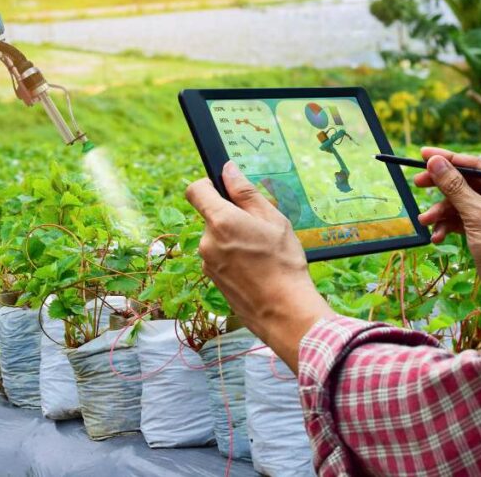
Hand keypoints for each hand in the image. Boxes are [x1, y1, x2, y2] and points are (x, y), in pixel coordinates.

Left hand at [185, 161, 332, 371]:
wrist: (284, 311)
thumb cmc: (283, 263)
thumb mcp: (273, 220)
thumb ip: (246, 193)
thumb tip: (228, 169)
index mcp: (221, 221)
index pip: (195, 190)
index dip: (207, 184)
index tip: (222, 188)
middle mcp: (207, 241)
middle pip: (210, 216)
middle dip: (230, 217)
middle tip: (258, 229)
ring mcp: (207, 262)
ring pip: (216, 238)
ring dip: (232, 239)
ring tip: (260, 252)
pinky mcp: (211, 278)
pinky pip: (219, 257)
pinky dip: (233, 257)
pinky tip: (255, 268)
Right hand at [414, 147, 480, 308]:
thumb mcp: (476, 214)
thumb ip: (454, 187)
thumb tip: (435, 163)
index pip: (474, 165)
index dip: (448, 159)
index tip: (423, 154)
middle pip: (464, 182)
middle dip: (440, 187)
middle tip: (417, 183)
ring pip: (458, 203)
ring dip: (440, 212)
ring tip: (425, 221)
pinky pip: (459, 219)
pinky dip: (447, 226)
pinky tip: (437, 236)